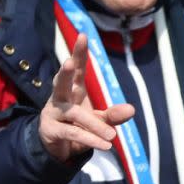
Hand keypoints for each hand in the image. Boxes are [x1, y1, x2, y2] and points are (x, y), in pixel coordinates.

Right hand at [39, 33, 134, 162]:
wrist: (59, 148)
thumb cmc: (79, 126)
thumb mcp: (100, 120)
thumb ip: (114, 115)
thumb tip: (131, 109)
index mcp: (74, 90)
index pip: (77, 70)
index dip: (79, 53)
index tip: (83, 35)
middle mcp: (61, 98)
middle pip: (61, 82)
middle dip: (65, 72)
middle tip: (69, 63)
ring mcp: (54, 113)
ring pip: (74, 114)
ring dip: (95, 124)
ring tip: (113, 135)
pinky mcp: (51, 130)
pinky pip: (73, 133)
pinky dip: (91, 139)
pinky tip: (106, 145)